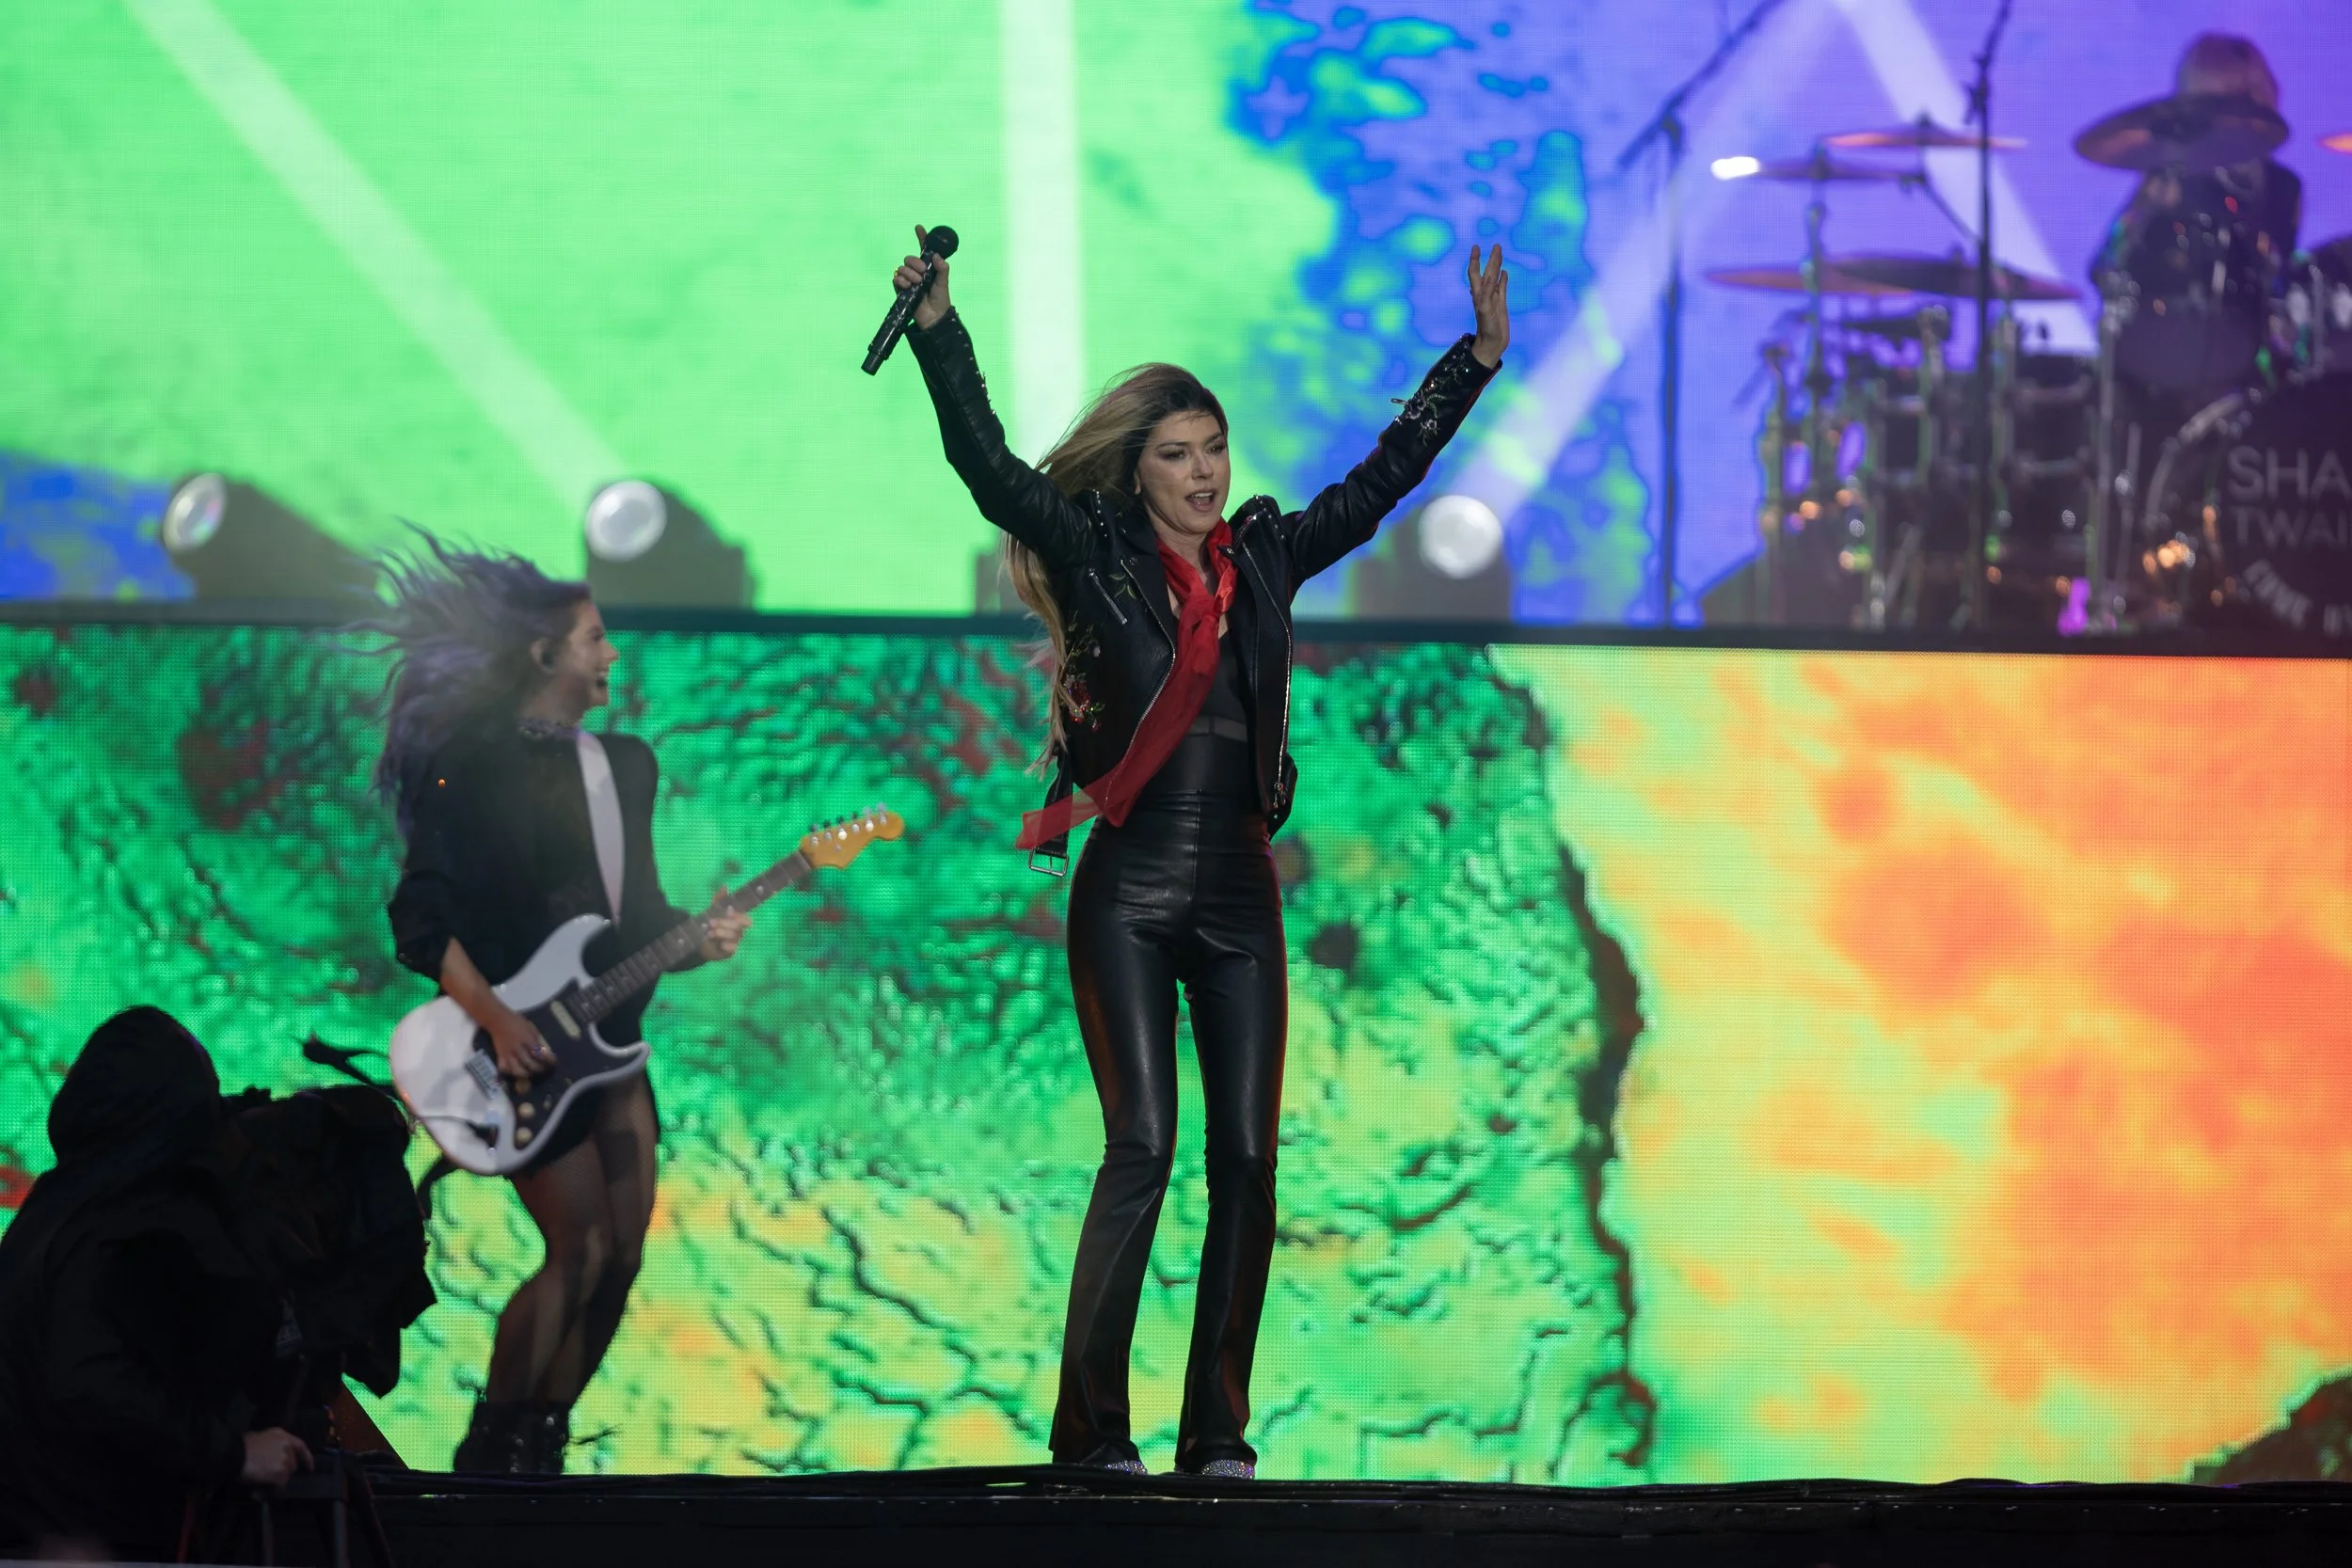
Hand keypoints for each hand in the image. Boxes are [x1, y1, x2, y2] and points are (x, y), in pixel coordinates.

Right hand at [241, 1427, 313, 1489]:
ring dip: (278, 1479)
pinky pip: (281, 1484)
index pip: (300, 1446)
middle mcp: (286, 1445)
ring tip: (264, 1480)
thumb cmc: (240, 1447)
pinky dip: (275, 1487)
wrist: (234, 1454)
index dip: (306, 1458)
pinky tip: (265, 1487)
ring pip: (287, 1474)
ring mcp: (285, 1458)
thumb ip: (271, 1446)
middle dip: (284, 1470)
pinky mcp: (281, 1471)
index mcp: (281, 1435)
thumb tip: (272, 1457)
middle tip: (271, 1475)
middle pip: (292, 1463)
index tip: (310, 1467)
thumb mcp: (259, 1439)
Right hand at [482, 1002, 550, 1080]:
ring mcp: (508, 1054)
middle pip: (530, 1065)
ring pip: (517, 1071)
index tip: (554, 1062)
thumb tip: (543, 1050)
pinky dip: (510, 1072)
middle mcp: (518, 1049)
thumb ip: (536, 1040)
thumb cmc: (516, 1021)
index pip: (540, 1054)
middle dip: (540, 1068)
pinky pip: (504, 1068)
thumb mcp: (531, 1027)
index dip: (548, 1060)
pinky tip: (516, 1071)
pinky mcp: (500, 1056)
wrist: (498, 1020)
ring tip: (531, 1072)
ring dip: (526, 1074)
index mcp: (527, 1040)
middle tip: (544, 1068)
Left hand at [701, 897, 751, 962]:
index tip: (728, 912)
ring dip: (721, 933)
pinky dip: (726, 945)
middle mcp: (739, 931)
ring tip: (709, 934)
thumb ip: (719, 899)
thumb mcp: (712, 911)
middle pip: (738, 926)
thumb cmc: (709, 925)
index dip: (739, 916)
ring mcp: (736, 942)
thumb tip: (724, 886)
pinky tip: (719, 944)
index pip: (746, 919)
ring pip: (734, 936)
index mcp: (737, 921)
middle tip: (711, 923)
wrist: (700, 943)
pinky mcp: (731, 952)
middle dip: (724, 923)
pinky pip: (733, 948)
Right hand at [894, 225, 952, 332]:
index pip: (923, 249)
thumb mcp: (944, 282)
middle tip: (923, 271)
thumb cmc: (941, 300)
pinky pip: (896, 278)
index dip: (921, 238)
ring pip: (902, 267)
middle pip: (909, 258)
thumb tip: (936, 256)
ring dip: (909, 273)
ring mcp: (908, 280)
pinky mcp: (901, 289)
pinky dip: (901, 280)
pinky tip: (908, 285)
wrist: (934, 317)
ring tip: (917, 282)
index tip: (918, 227)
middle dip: (914, 262)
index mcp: (928, 268)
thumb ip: (942, 269)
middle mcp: (917, 272)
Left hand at [1467, 244, 1508, 367]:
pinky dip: (1503, 279)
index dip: (1475, 260)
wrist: (1492, 343)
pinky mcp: (1501, 304)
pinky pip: (1502, 288)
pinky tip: (1505, 272)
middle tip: (1496, 245)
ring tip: (1500, 253)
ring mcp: (1493, 298)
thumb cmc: (1487, 329)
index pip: (1475, 273)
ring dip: (1497, 265)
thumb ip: (1487, 296)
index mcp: (1479, 294)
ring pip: (1495, 277)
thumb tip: (1493, 280)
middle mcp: (1485, 294)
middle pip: (1488, 272)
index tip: (1476, 247)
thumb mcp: (1486, 312)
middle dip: (1491, 259)